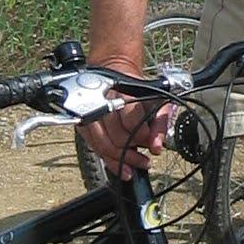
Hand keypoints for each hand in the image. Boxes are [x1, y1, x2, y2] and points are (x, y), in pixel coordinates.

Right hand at [77, 66, 173, 180]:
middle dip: (132, 152)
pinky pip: (94, 148)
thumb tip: (157, 147)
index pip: (131, 122)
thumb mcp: (157, 102)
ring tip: (134, 166)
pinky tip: (120, 167)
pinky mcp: (83, 125)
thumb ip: (160, 124)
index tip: (149, 143)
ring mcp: (90, 115)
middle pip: (117, 139)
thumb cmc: (137, 93)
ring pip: (103, 147)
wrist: (116, 77)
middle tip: (143, 158)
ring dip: (121, 161)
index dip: (142, 136)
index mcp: (123, 94)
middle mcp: (103, 104)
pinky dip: (109, 161)